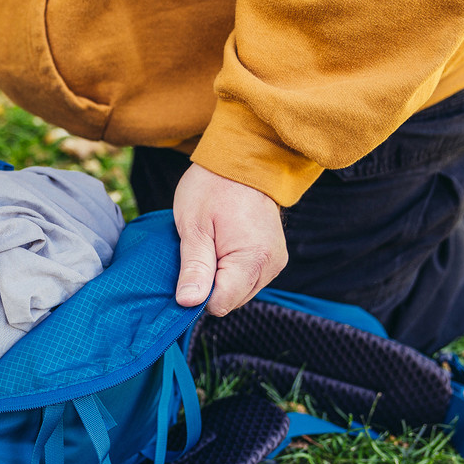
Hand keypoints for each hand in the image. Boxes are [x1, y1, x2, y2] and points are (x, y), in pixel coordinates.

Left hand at [172, 164, 287, 314]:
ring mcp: (274, 262)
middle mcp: (270, 266)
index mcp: (253, 260)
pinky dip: (230, 270)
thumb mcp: (194, 226)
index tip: (189, 265)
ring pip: (238, 292)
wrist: (245, 159)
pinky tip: (223, 246)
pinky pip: (246, 279)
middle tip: (200, 249)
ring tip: (212, 244)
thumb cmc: (213, 187)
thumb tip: (188, 303)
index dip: (197, 292)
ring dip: (219, 277)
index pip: (219, 303)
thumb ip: (194, 267)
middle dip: (209, 283)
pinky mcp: (273, 258)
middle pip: (229, 300)